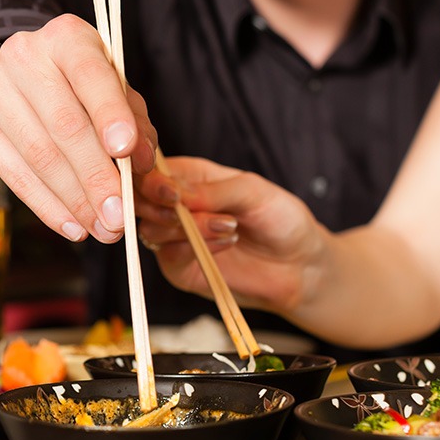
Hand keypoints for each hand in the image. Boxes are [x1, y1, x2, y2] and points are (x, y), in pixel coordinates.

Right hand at [0, 14, 156, 243]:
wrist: (15, 77)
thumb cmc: (77, 86)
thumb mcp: (113, 89)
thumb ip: (135, 123)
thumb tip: (141, 164)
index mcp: (66, 38)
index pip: (90, 74)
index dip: (110, 114)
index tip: (128, 152)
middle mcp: (24, 57)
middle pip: (64, 125)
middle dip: (96, 177)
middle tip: (120, 216)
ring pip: (39, 156)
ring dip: (75, 201)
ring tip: (103, 229)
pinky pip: (15, 176)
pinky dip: (48, 207)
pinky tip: (73, 226)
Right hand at [135, 157, 323, 314]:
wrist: (301, 265)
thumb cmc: (280, 219)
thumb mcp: (253, 191)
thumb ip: (213, 190)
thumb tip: (176, 193)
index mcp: (189, 176)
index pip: (151, 171)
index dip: (151, 180)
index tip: (171, 193)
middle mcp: (175, 206)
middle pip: (139, 201)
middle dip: (160, 207)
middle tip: (192, 212)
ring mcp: (175, 238)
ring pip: (150, 229)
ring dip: (187, 228)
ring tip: (229, 227)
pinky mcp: (180, 268)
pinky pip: (168, 257)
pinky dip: (194, 250)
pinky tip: (225, 243)